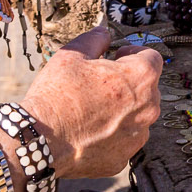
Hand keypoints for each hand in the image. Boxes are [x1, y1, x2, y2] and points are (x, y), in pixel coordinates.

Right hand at [19, 27, 163, 177]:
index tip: (117, 57)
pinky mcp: (123, 159)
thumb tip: (105, 32)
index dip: (133, 54)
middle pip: (146, 88)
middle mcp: (148, 108)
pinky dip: (111, 135)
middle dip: (127, 83)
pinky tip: (88, 131)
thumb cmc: (57, 94)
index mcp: (141, 77)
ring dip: (122, 110)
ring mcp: (137, 136)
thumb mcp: (73, 54)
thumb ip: (95, 39)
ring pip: (137, 116)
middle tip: (99, 83)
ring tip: (91, 109)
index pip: (152, 58)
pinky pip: (122, 141)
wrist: (39, 140)